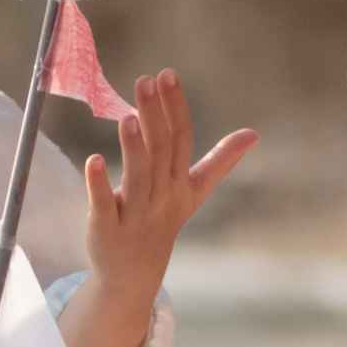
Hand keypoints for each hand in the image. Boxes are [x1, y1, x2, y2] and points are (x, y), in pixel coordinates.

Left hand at [64, 64, 253, 346]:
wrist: (136, 272)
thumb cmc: (164, 220)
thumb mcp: (195, 191)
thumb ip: (221, 161)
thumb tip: (254, 134)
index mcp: (180, 182)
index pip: (181, 138)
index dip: (176, 106)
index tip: (167, 74)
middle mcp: (162, 195)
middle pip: (160, 151)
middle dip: (154, 115)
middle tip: (146, 81)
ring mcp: (136, 213)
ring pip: (138, 177)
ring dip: (134, 147)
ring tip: (127, 116)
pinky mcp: (107, 228)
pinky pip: (104, 205)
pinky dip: (99, 185)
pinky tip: (92, 160)